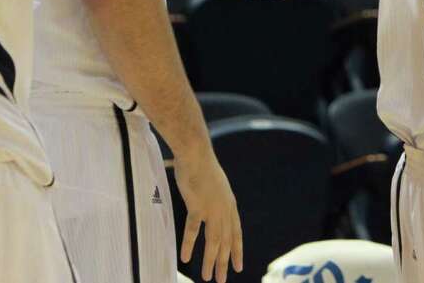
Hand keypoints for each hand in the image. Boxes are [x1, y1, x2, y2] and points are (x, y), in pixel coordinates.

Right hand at [174, 146, 242, 282]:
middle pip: (226, 242)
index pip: (237, 232)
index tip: (238, 265)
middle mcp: (224, 209)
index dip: (237, 250)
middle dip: (224, 263)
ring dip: (210, 261)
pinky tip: (185, 258)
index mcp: (230, 203)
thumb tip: (205, 200)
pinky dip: (189, 245)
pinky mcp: (198, 207)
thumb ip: (213, 195)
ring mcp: (213, 209)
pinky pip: (193, 231)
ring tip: (207, 277)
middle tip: (222, 279)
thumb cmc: (201, 164)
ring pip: (214, 242)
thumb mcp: (214, 183)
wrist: (196, 153)